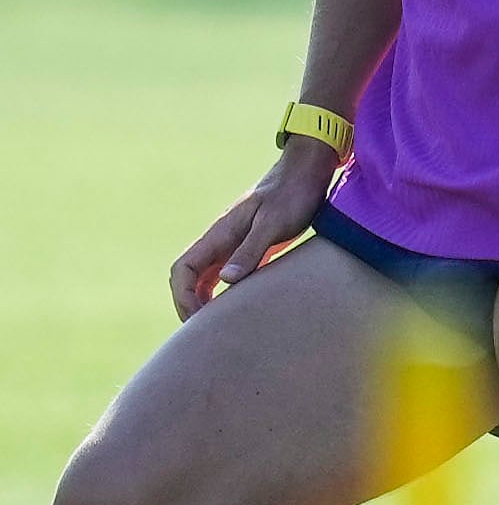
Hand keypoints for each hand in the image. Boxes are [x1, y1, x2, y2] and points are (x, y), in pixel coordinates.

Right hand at [170, 137, 338, 320]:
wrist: (308, 171)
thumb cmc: (292, 194)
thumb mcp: (274, 222)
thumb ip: (251, 249)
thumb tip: (225, 280)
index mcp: (219, 234)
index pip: (182, 269)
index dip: (182, 296)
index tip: (198, 319)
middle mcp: (221, 240)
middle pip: (189, 277)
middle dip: (189, 304)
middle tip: (204, 333)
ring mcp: (235, 243)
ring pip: (207, 277)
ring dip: (205, 300)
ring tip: (217, 326)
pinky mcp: (253, 246)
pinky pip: (230, 273)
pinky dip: (226, 292)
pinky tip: (239, 307)